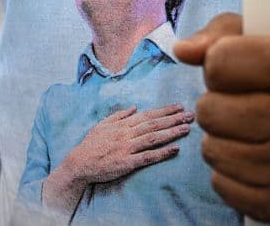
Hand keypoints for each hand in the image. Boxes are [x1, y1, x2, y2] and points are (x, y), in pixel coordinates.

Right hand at [43, 104, 193, 212]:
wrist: (79, 164)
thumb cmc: (91, 144)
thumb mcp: (102, 125)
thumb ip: (119, 115)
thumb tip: (134, 107)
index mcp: (123, 124)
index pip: (148, 115)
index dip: (165, 110)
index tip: (180, 106)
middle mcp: (127, 134)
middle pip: (154, 124)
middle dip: (174, 119)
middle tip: (191, 115)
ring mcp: (127, 148)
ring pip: (153, 138)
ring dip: (171, 132)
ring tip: (187, 128)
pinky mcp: (127, 163)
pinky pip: (148, 157)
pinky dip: (162, 153)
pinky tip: (175, 149)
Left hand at [174, 14, 269, 224]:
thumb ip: (227, 32)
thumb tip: (182, 49)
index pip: (220, 61)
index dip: (221, 64)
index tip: (239, 71)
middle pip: (209, 110)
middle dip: (220, 105)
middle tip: (248, 106)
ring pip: (212, 150)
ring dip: (224, 140)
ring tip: (255, 134)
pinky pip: (223, 186)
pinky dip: (233, 173)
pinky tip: (260, 161)